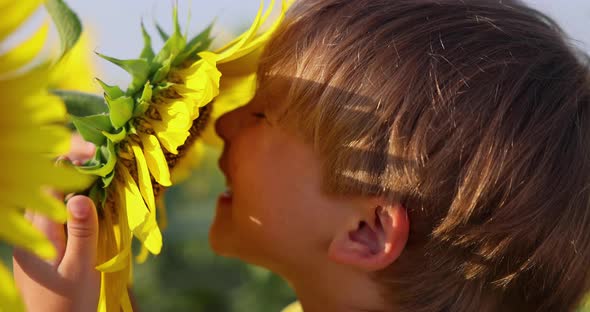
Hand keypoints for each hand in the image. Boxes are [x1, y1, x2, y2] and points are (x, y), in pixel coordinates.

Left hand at [13, 134, 99, 311]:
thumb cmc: (69, 305)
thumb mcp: (80, 270)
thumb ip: (82, 232)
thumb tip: (81, 195)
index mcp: (37, 235)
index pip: (49, 185)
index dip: (72, 163)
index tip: (98, 151)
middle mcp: (31, 231)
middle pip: (48, 185)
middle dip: (75, 167)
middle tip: (102, 155)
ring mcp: (36, 238)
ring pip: (53, 198)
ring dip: (76, 181)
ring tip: (102, 170)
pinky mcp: (44, 246)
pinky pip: (58, 212)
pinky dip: (76, 199)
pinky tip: (94, 198)